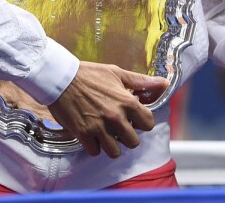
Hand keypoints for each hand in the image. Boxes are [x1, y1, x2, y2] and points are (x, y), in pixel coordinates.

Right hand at [46, 62, 168, 157]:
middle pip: (133, 142)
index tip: (134, 119)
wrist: (60, 78)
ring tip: (105, 134)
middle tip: (118, 128)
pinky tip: (91, 135)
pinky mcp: (83, 134)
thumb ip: (141, 81)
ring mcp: (99, 128)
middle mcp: (115, 117)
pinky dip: (94, 146)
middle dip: (127, 136)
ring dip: (111, 145)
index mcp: (126, 101)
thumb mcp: (117, 73)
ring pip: (115, 151)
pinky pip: (95, 151)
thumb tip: (164, 83)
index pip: (148, 124)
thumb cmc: (89, 74)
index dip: (142, 122)